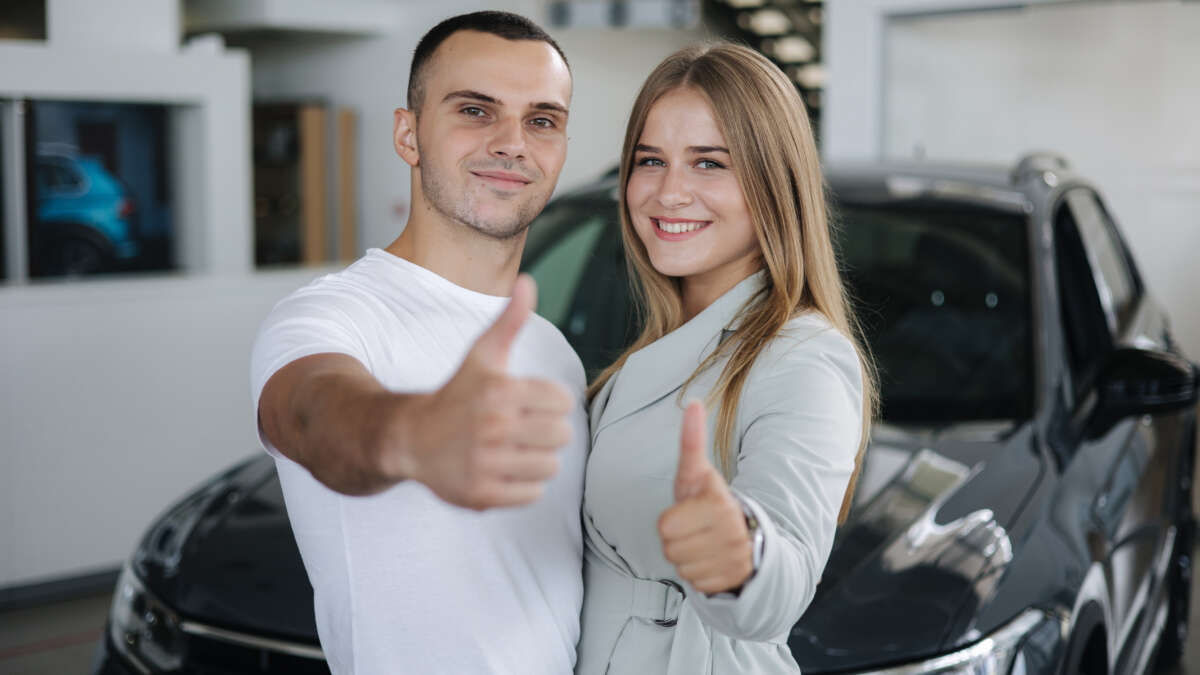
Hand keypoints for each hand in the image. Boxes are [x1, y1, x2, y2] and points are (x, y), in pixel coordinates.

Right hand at [380, 275, 573, 509]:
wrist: (410, 438)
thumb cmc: (456, 394)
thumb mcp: (482, 354)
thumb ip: (510, 320)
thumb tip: (528, 281)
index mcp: (500, 391)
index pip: (562, 401)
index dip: (548, 402)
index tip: (526, 402)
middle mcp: (493, 428)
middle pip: (561, 435)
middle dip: (545, 431)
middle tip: (520, 428)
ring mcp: (487, 463)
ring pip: (551, 467)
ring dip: (537, 459)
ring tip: (513, 449)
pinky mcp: (482, 494)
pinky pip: (533, 494)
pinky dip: (523, 485)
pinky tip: (502, 470)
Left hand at [657, 401, 754, 593]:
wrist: (746, 536)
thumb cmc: (709, 502)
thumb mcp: (696, 473)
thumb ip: (692, 441)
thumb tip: (692, 402)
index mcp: (719, 502)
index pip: (665, 526)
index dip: (670, 520)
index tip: (692, 509)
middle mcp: (731, 530)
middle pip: (670, 548)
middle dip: (676, 540)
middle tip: (695, 529)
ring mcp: (735, 558)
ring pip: (681, 566)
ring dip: (686, 558)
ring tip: (704, 544)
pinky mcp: (734, 579)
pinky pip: (695, 583)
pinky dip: (699, 575)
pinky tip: (712, 561)